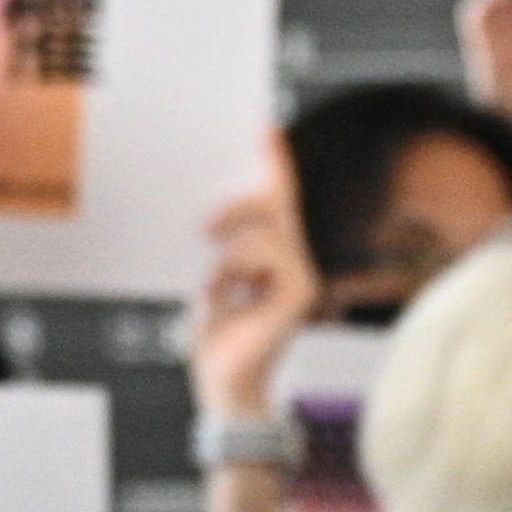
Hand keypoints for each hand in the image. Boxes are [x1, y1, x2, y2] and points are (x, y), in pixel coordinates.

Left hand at [191, 137, 322, 421]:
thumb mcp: (214, 278)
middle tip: (207, 229)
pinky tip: (228, 292)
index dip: (276, 166)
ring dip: (228, 256)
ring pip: (265, 232)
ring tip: (217, 286)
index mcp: (277, 259)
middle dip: (241, 208)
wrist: (222, 380)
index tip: (267, 131)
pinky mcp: (301, 290)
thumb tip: (216, 216)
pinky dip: (237, 269)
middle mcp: (298, 264)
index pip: (282, 204)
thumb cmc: (218, 336)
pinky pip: (268, 254)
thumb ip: (225, 247)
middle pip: (278, 208)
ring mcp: (304, 276)